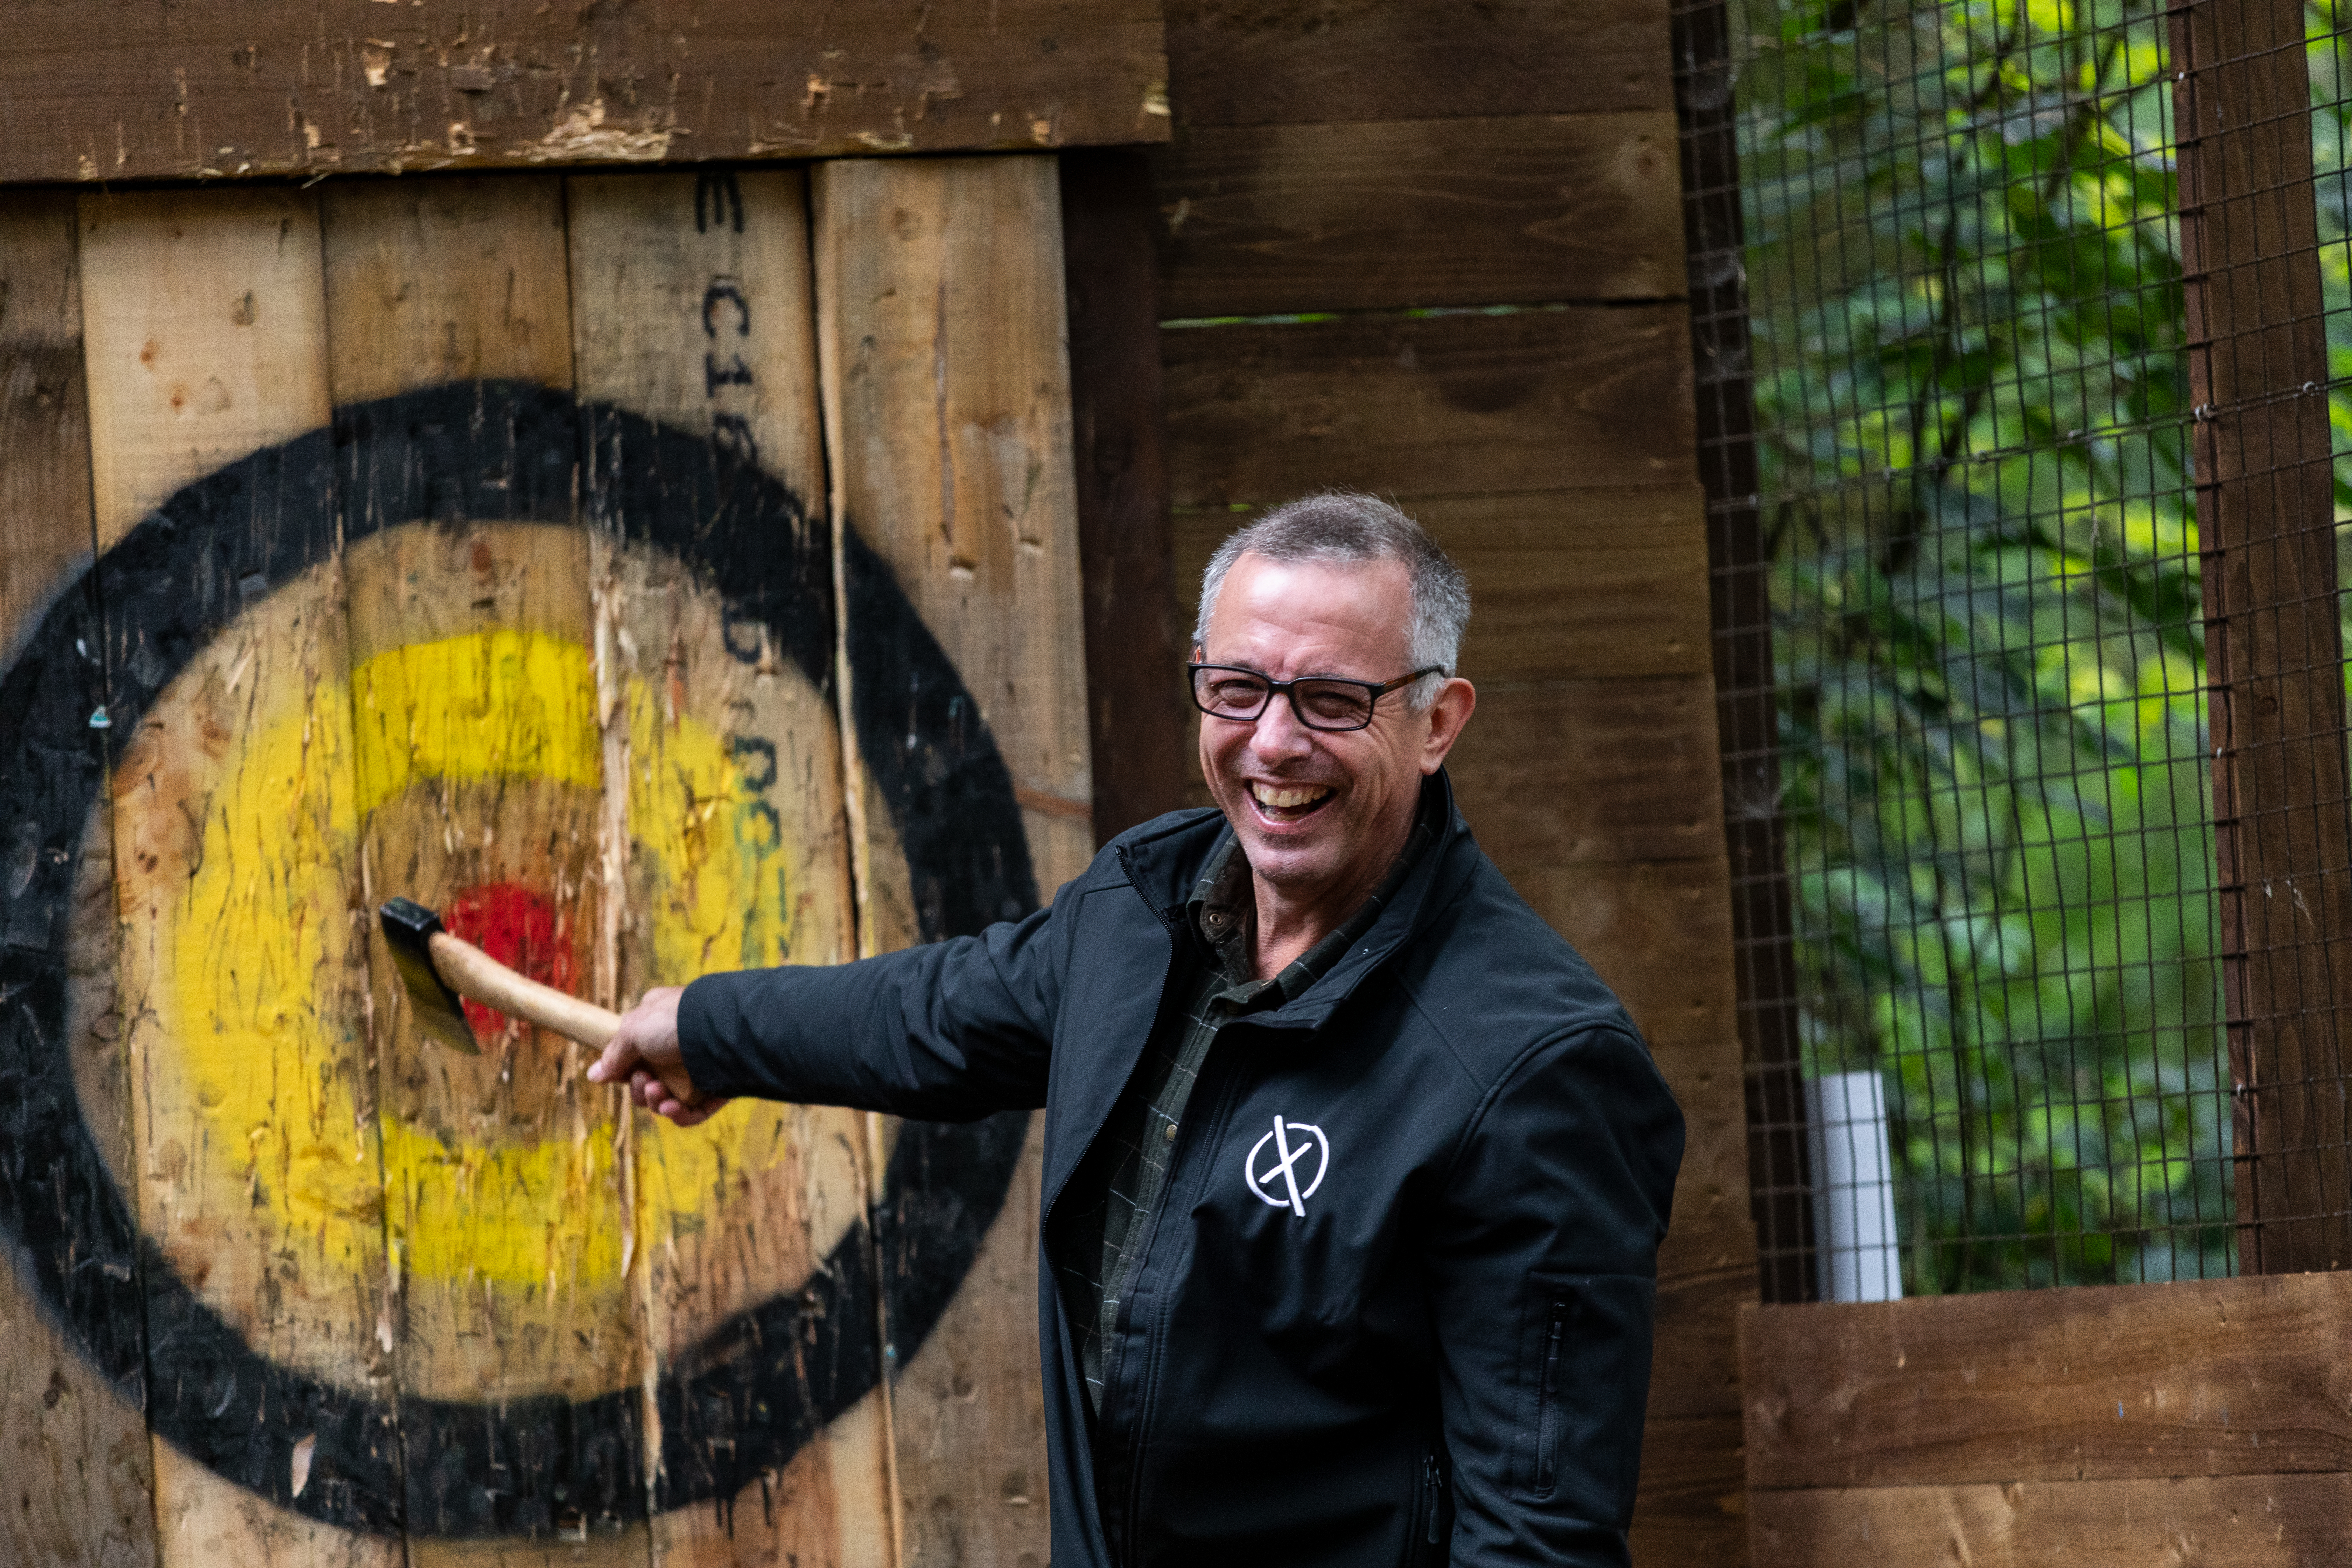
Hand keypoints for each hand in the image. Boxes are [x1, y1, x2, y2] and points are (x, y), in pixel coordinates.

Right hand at [588, 987, 727, 1126]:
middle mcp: (677, 1049)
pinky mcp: (715, 1090)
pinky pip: (692, 1112)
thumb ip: (614, 1055)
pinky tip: (672, 1108)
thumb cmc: (675, 1022)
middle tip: (644, 1079)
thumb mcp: (633, 1030)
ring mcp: (697, 1071)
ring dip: (655, 1101)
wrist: (722, 1030)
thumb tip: (594, 1075)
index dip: (624, 1071)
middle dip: (639, 1089)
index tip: (621, 1073)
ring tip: (658, 1090)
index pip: (635, 1057)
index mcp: (658, 1027)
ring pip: (667, 1100)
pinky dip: (678, 1115)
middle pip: (647, 1084)